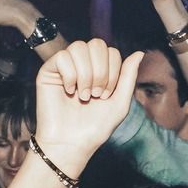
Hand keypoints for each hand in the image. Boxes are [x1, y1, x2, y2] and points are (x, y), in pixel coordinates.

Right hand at [32, 38, 143, 167]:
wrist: (72, 143)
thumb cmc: (95, 126)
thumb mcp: (120, 102)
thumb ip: (129, 76)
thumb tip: (139, 52)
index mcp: (98, 69)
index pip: (111, 51)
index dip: (113, 72)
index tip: (105, 96)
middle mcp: (81, 64)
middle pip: (96, 44)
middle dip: (101, 72)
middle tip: (95, 95)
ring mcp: (64, 66)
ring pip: (79, 47)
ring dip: (86, 74)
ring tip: (83, 96)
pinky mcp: (48, 71)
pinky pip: (61, 56)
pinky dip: (69, 76)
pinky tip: (69, 92)